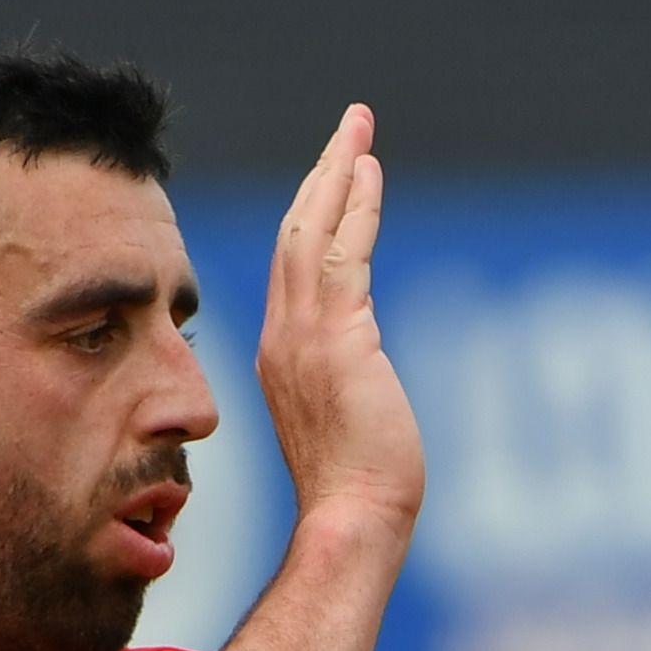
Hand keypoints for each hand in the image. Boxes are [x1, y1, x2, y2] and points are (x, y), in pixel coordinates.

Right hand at [257, 105, 423, 549]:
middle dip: (322, 176)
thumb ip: (345, 385)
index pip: (292, 267)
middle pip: (294, 233)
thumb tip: (364, 382)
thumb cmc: (357, 494)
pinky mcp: (337, 340)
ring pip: (311, 231)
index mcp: (280, 353)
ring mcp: (303, 335)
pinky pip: (345, 254)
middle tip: (349, 128)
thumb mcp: (344, 424)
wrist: (351, 522)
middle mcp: (282, 335)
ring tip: (358, 128)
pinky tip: (370, 172)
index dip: (311, 215)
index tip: (334, 178)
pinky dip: (356, 208)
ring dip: (338, 173)